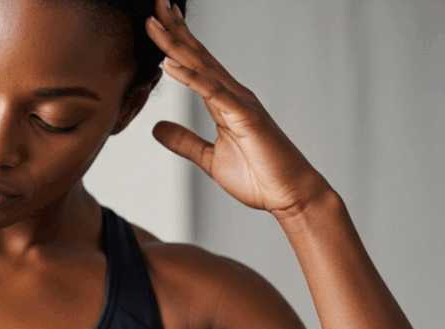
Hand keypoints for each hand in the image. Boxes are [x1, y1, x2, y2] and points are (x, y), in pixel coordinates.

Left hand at [145, 1, 333, 216]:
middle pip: (197, 55)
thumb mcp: (208, 158)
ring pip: (202, 66)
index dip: (176, 41)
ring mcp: (240, 103)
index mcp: (224, 101)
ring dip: (176, 44)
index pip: (195, 64)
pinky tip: (170, 64)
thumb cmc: (258, 176)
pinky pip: (213, 93)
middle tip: (154, 2)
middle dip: (174, 29)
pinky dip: (191, 77)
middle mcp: (232, 94)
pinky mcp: (244, 117)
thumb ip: (184, 141)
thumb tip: (157, 129)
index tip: (157, 20)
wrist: (290, 195)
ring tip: (154, 22)